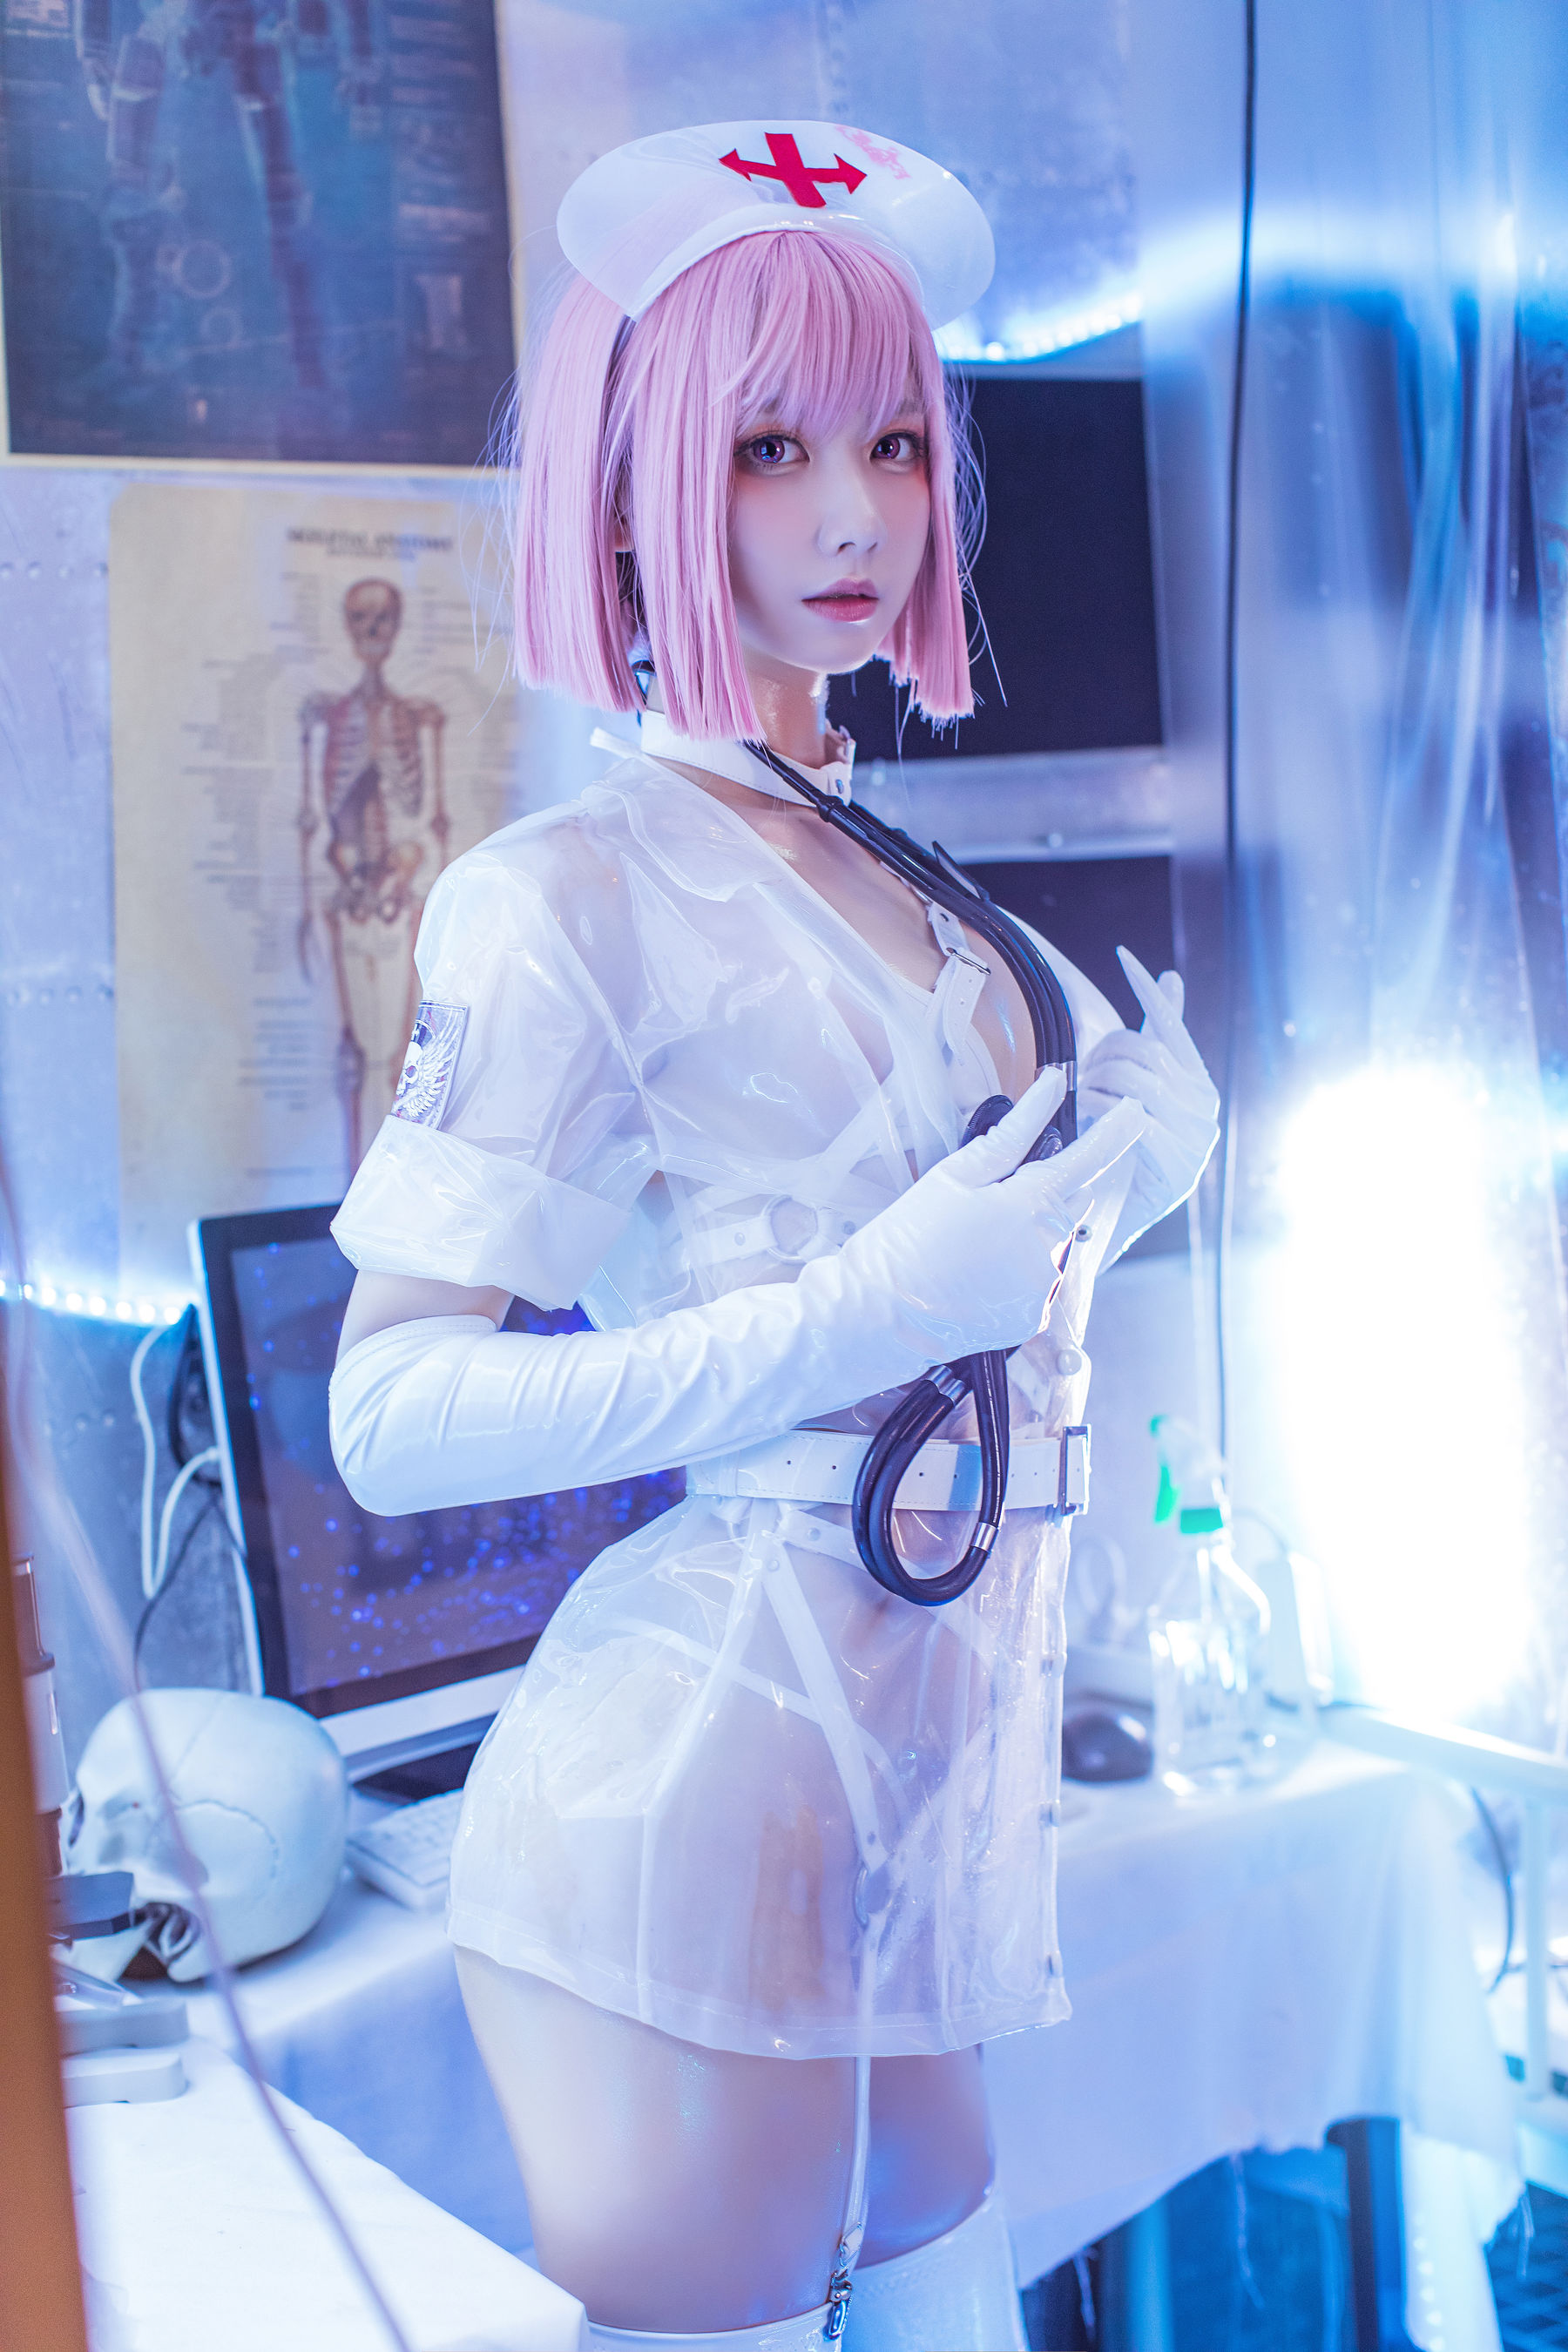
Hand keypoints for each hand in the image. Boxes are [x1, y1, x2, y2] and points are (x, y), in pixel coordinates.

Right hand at [839, 1069, 1149, 1355]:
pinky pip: (1041, 1281)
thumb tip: (1050, 1087)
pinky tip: (978, 1277)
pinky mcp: (1034, 1319)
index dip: (1116, 1133)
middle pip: (1071, 1202)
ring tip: (973, 1248)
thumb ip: (1012, 1133)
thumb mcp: (955, 1176)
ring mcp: (1044, 1289)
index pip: (1089, 1159)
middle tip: (988, 1205)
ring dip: (1030, 1236)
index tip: (1136, 1112)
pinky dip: (1019, 1273)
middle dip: (1047, 1195)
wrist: (879, 1315)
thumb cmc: (908, 1238)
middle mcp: (1050, 1250)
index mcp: (1031, 1206)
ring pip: (1055, 1243)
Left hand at [1078, 948, 1219, 1242]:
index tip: (1123, 956)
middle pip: (1143, 1052)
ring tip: (1085, 1106)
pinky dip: (1102, 1114)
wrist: (1112, 1220)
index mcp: (1197, 1084)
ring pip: (1134, 1081)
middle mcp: (1205, 1107)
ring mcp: (1196, 1136)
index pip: (1171, 1026)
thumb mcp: (1139, 1091)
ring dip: (1096, 1088)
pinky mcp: (1179, 1162)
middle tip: (1083, 1079)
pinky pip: (1132, 1116)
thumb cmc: (1120, 1151)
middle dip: (1103, 1058)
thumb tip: (1172, 978)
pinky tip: (1090, 1124)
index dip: (1147, 992)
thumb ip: (1157, 1040)